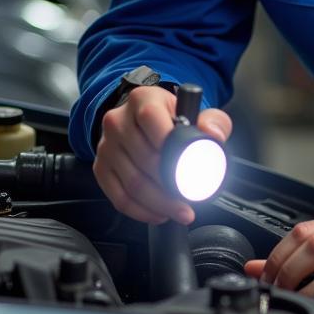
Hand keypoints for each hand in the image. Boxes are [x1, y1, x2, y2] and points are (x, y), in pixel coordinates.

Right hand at [93, 85, 231, 225]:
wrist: (140, 121)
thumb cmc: (171, 117)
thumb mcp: (195, 110)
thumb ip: (212, 121)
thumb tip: (213, 135)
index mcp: (142, 99)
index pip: (151, 118)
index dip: (170, 145)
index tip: (189, 167)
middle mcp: (118, 121)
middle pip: (144, 159)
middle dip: (171, 186)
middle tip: (191, 200)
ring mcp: (106, 146)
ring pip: (132, 183)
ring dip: (159, 204)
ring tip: (181, 211)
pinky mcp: (100, 168)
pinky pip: (119, 198)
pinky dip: (141, 211)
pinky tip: (160, 214)